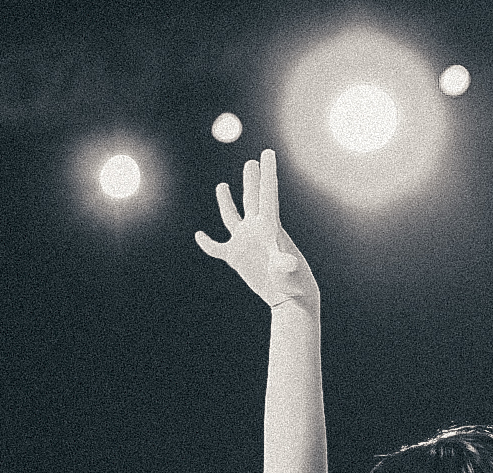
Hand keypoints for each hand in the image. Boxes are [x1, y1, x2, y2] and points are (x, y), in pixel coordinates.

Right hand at [194, 150, 318, 311]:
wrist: (289, 300)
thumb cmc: (293, 285)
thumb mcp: (288, 273)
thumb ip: (285, 265)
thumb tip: (288, 263)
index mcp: (271, 226)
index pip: (268, 193)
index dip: (268, 172)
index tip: (268, 152)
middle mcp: (257, 229)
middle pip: (253, 198)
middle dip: (252, 179)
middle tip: (253, 161)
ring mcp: (245, 242)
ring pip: (233, 215)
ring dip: (227, 201)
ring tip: (223, 185)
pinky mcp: (236, 257)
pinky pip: (216, 247)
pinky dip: (206, 243)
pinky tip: (199, 235)